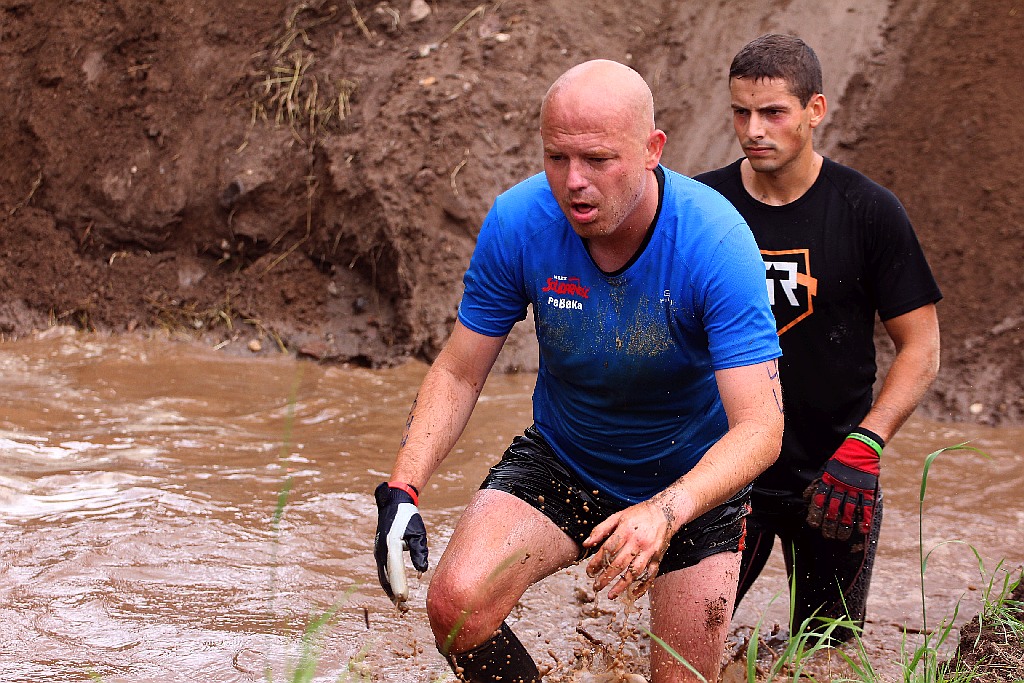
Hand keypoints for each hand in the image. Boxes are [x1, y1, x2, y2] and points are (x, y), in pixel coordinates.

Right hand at [374, 482, 427, 608]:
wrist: (394, 504)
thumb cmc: (409, 518)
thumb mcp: (418, 533)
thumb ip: (419, 551)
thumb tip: (422, 571)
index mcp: (391, 544)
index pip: (395, 568)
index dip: (399, 584)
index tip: (404, 599)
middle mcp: (382, 551)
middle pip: (387, 577)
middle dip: (395, 594)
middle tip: (405, 609)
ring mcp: (379, 553)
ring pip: (383, 577)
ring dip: (391, 592)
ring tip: (401, 606)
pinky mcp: (380, 554)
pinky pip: (383, 573)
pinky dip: (389, 585)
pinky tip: (397, 594)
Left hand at [583, 499, 675, 599]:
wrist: (664, 512)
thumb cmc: (638, 514)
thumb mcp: (617, 516)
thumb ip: (601, 529)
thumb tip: (586, 544)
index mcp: (626, 530)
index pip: (608, 549)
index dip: (597, 562)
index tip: (589, 571)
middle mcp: (638, 542)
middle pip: (620, 563)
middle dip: (606, 577)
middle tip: (596, 587)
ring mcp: (649, 551)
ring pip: (635, 572)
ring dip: (622, 585)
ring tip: (610, 595)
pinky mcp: (658, 558)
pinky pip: (651, 575)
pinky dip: (643, 587)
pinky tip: (632, 594)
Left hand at [805, 428, 882, 540]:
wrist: (861, 447)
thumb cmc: (840, 460)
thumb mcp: (826, 469)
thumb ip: (818, 484)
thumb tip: (806, 498)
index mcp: (829, 480)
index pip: (820, 499)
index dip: (816, 513)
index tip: (813, 524)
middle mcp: (840, 485)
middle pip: (834, 508)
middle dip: (830, 523)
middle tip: (828, 536)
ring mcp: (855, 488)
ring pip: (848, 510)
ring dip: (845, 525)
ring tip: (842, 537)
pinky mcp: (867, 488)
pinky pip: (866, 506)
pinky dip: (864, 519)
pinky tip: (862, 530)